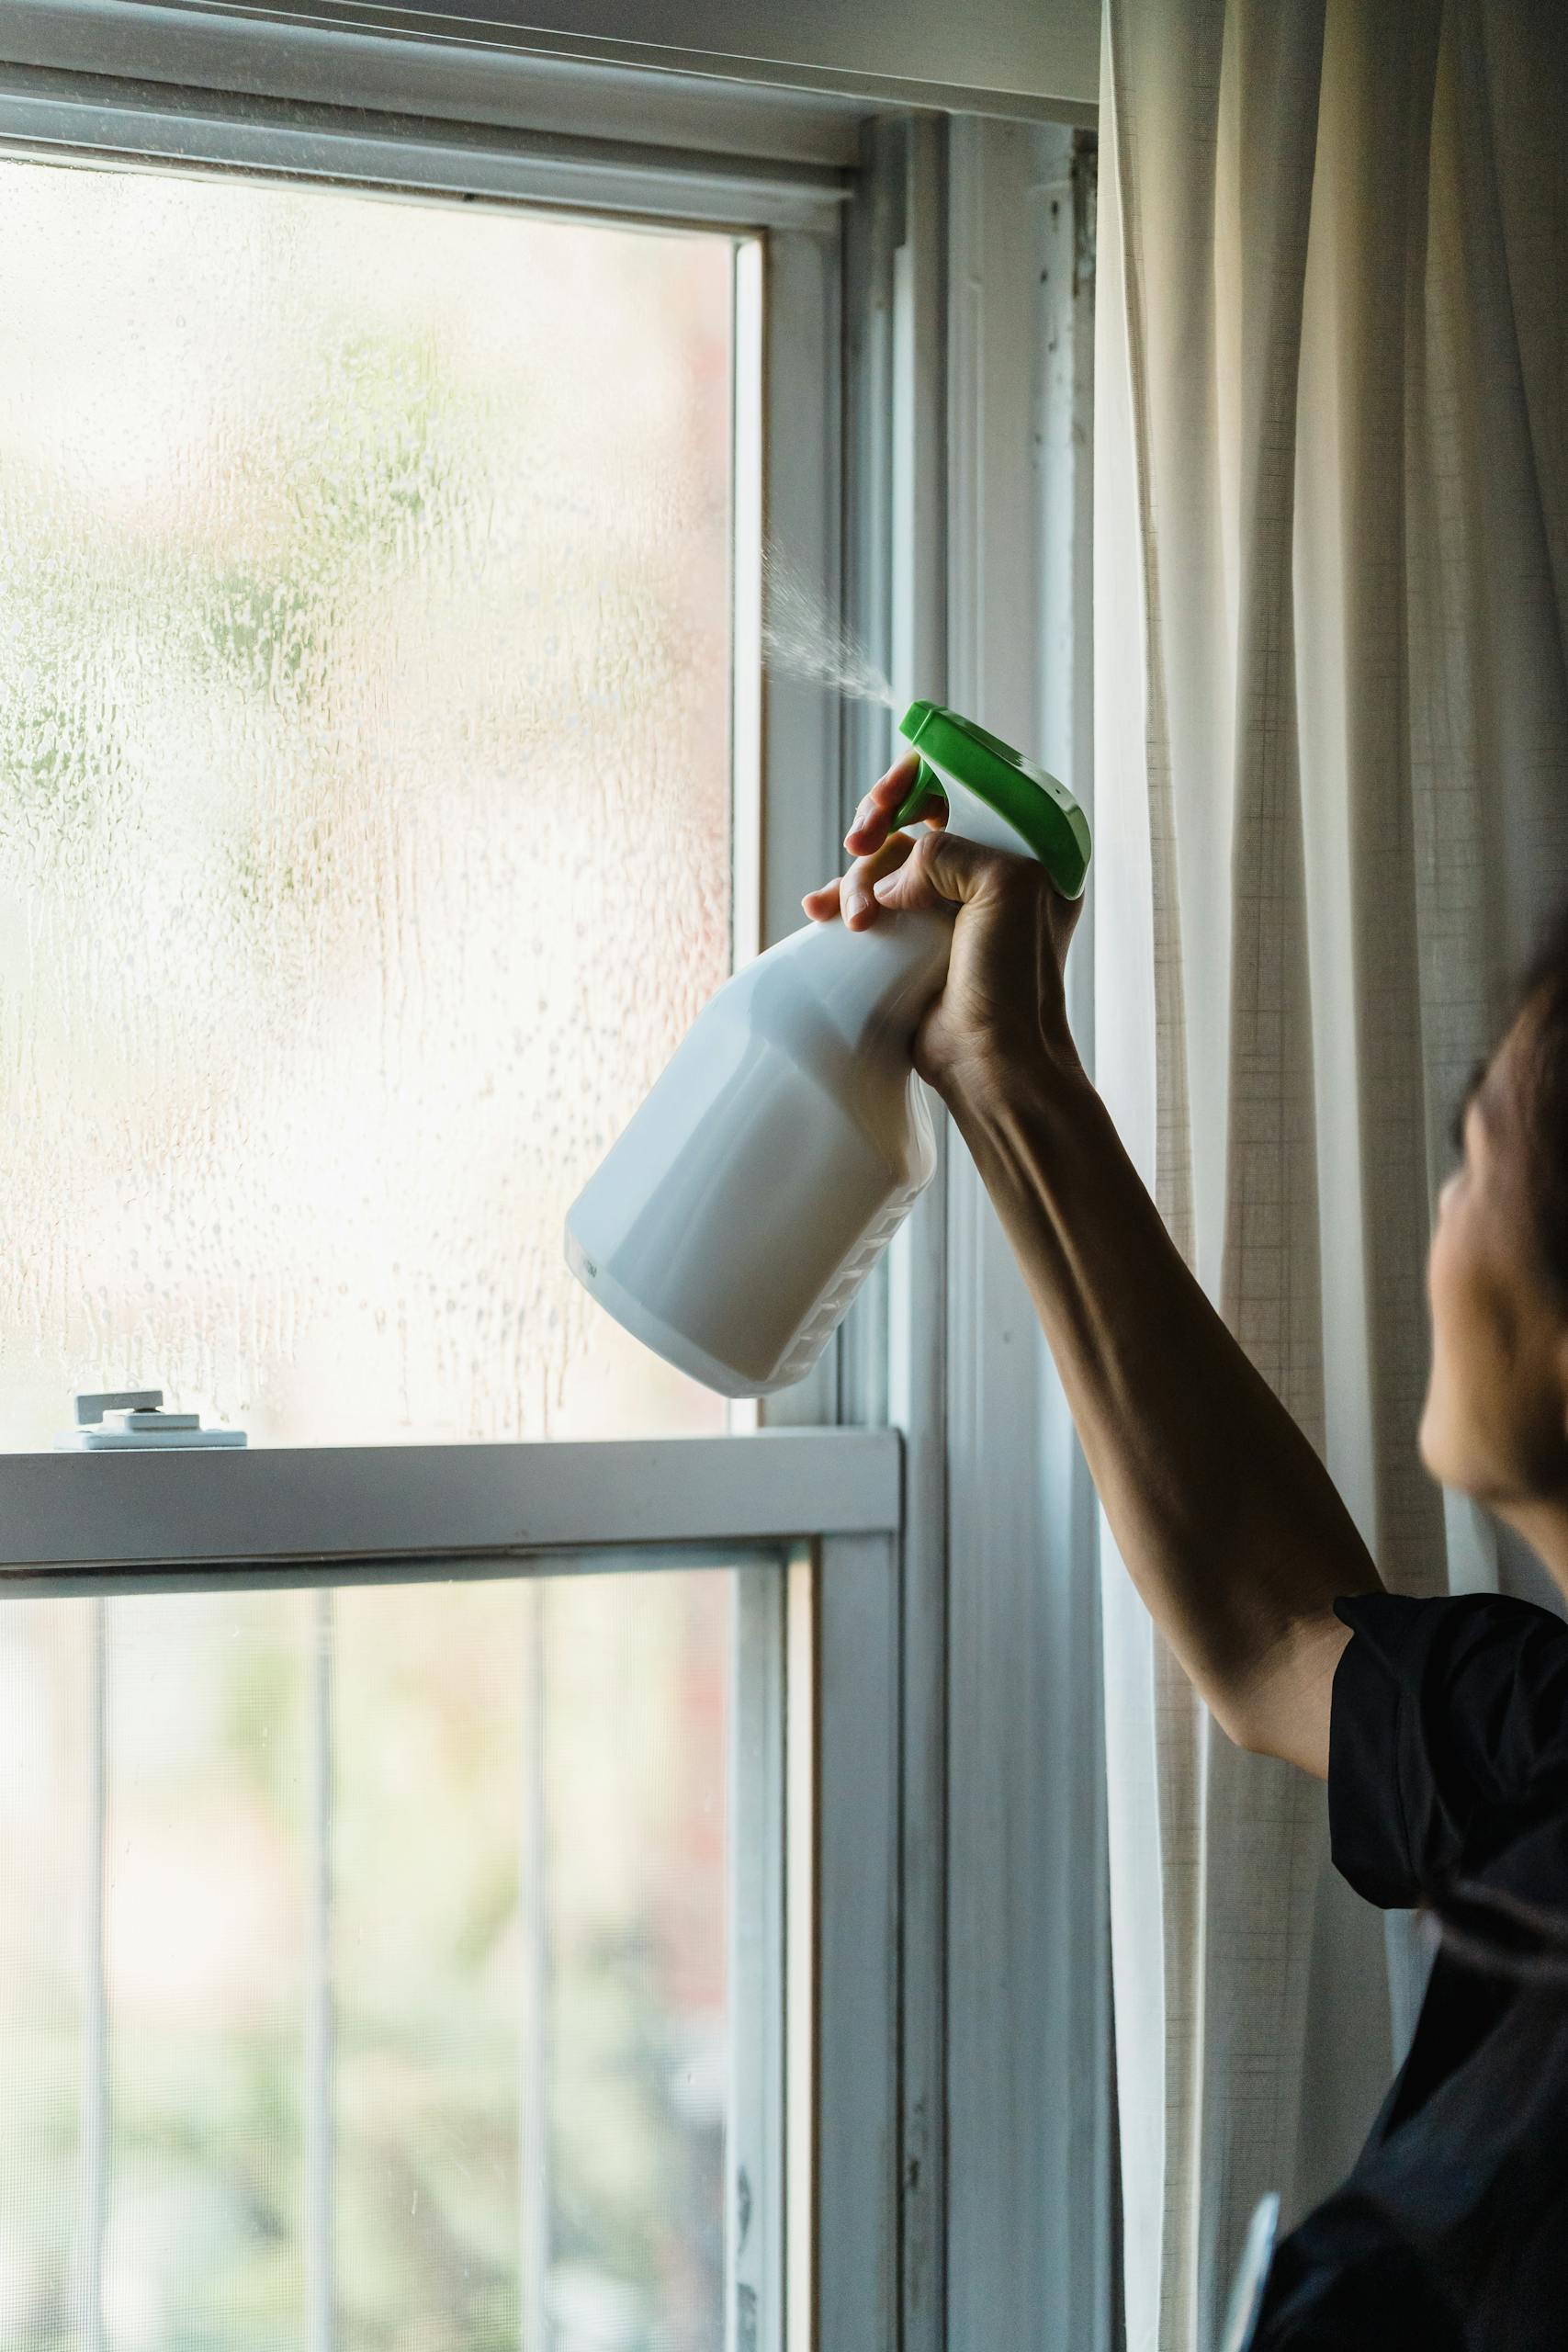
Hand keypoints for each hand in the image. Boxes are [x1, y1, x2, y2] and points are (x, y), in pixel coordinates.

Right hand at [802, 751, 1083, 1100]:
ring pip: (885, 858)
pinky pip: (869, 898)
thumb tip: (895, 877)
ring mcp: (947, 903)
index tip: (887, 805)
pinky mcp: (913, 936)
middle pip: (916, 814)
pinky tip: (822, 911)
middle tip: (858, 845)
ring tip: (855, 918)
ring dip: (858, 878)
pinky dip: (842, 899)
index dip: (919, 781)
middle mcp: (987, 868)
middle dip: (879, 825)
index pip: (967, 782)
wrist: (990, 1060)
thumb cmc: (1015, 982)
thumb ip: (949, 850)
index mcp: (1026, 848)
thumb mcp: (1003, 888)